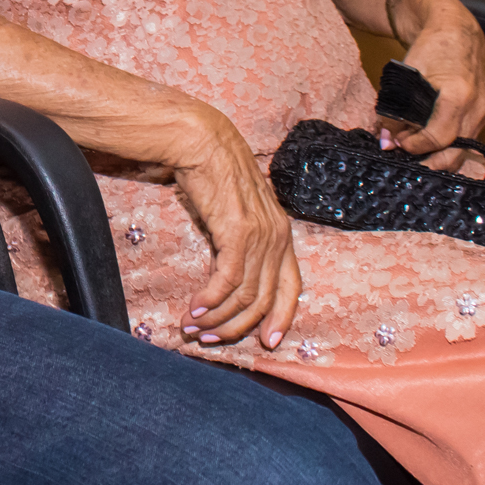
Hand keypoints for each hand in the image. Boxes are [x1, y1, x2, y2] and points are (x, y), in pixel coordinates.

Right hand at [165, 103, 301, 350]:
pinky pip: (227, 280)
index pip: (292, 287)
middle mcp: (277, 238)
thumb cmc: (214, 171)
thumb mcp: (238, 209)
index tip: (267, 342)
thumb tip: (229, 269)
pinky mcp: (238, 233)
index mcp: (282, 233)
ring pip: (244, 295)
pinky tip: (194, 309)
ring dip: (217, 318)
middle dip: (236, 326)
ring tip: (192, 326)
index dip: (281, 317)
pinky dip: (210, 300)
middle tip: (209, 339)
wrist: (202, 141)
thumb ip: (242, 238)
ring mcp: (260, 236)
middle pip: (264, 299)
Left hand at [381, 0, 484, 172]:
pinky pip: (465, 141)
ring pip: (462, 151)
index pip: (438, 138)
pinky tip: (426, 144)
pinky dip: (446, 147)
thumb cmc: (431, 49)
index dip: (415, 146)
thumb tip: (386, 140)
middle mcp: (476, 108)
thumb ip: (395, 110)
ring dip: (437, 157)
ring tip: (412, 150)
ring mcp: (482, 114)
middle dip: (427, 162)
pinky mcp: (482, 116)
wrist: (458, 34)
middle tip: (403, 158)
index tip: (397, 143)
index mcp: (457, 95)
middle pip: (455, 154)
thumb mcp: (406, 76)